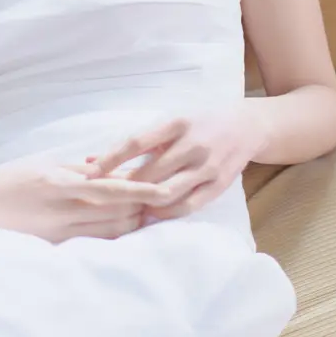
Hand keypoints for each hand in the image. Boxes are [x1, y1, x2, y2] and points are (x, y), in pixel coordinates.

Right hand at [0, 160, 173, 242]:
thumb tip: (113, 170)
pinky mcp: (53, 248)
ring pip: (109, 232)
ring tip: (142, 213)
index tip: (164, 189)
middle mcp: (60, 211)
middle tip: (155, 198)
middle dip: (140, 207)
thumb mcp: (44, 166)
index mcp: (58, 184)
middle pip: (116, 214)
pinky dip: (110, 235)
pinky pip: (93, 243)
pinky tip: (119, 228)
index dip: (141, 191)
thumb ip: (80, 170)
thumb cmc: (9, 181)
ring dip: (129, 222)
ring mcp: (57, 234)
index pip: (111, 189)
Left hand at [84, 106, 261, 220]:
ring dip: (143, 202)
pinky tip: (151, 213)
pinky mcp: (219, 185)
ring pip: (167, 193)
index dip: (111, 159)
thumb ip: (135, 143)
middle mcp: (193, 144)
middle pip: (149, 173)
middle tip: (104, 197)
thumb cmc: (198, 124)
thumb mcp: (169, 123)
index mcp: (176, 123)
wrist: (247, 126)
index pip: (136, 142)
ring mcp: (208, 166)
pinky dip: (165, 213)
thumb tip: (88, 161)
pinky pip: (187, 206)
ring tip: (126, 207)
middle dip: (124, 187)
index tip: (89, 172)